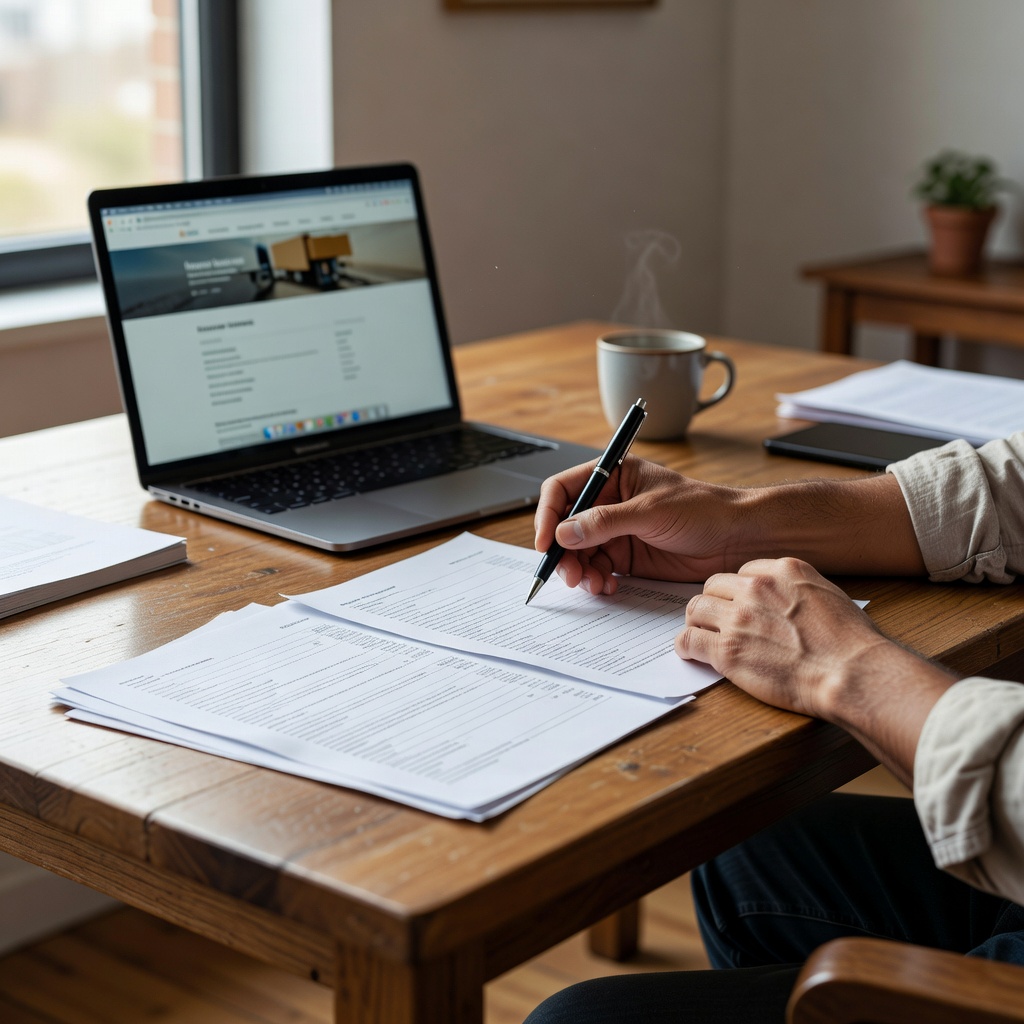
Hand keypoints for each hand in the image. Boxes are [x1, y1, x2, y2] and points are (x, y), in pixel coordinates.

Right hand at [534, 457, 748, 593]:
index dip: (548, 514)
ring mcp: (617, 531)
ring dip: (579, 570)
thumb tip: (564, 533)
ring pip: (579, 551)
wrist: (736, 538)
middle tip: (568, 573)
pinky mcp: (627, 556)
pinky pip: (597, 569)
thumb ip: (605, 522)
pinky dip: (596, 580)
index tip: (546, 541)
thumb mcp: (650, 511)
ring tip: (591, 584)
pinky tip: (607, 586)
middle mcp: (610, 502)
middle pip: (565, 526)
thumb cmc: (704, 509)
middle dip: (562, 551)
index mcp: (613, 475)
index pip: (564, 490)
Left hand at [677, 557, 885, 718]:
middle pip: (714, 586)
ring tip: (702, 634)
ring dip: (697, 622)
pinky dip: (686, 646)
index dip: (739, 591)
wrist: (852, 673)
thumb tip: (784, 601)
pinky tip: (692, 652)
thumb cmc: (851, 643)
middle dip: (715, 603)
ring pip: (695, 608)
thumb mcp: (828, 595)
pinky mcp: (727, 650)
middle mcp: (756, 588)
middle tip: (717, 620)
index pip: (743, 572)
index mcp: (783, 570)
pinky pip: (688, 640)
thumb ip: (798, 590)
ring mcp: (738, 618)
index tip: (739, 604)